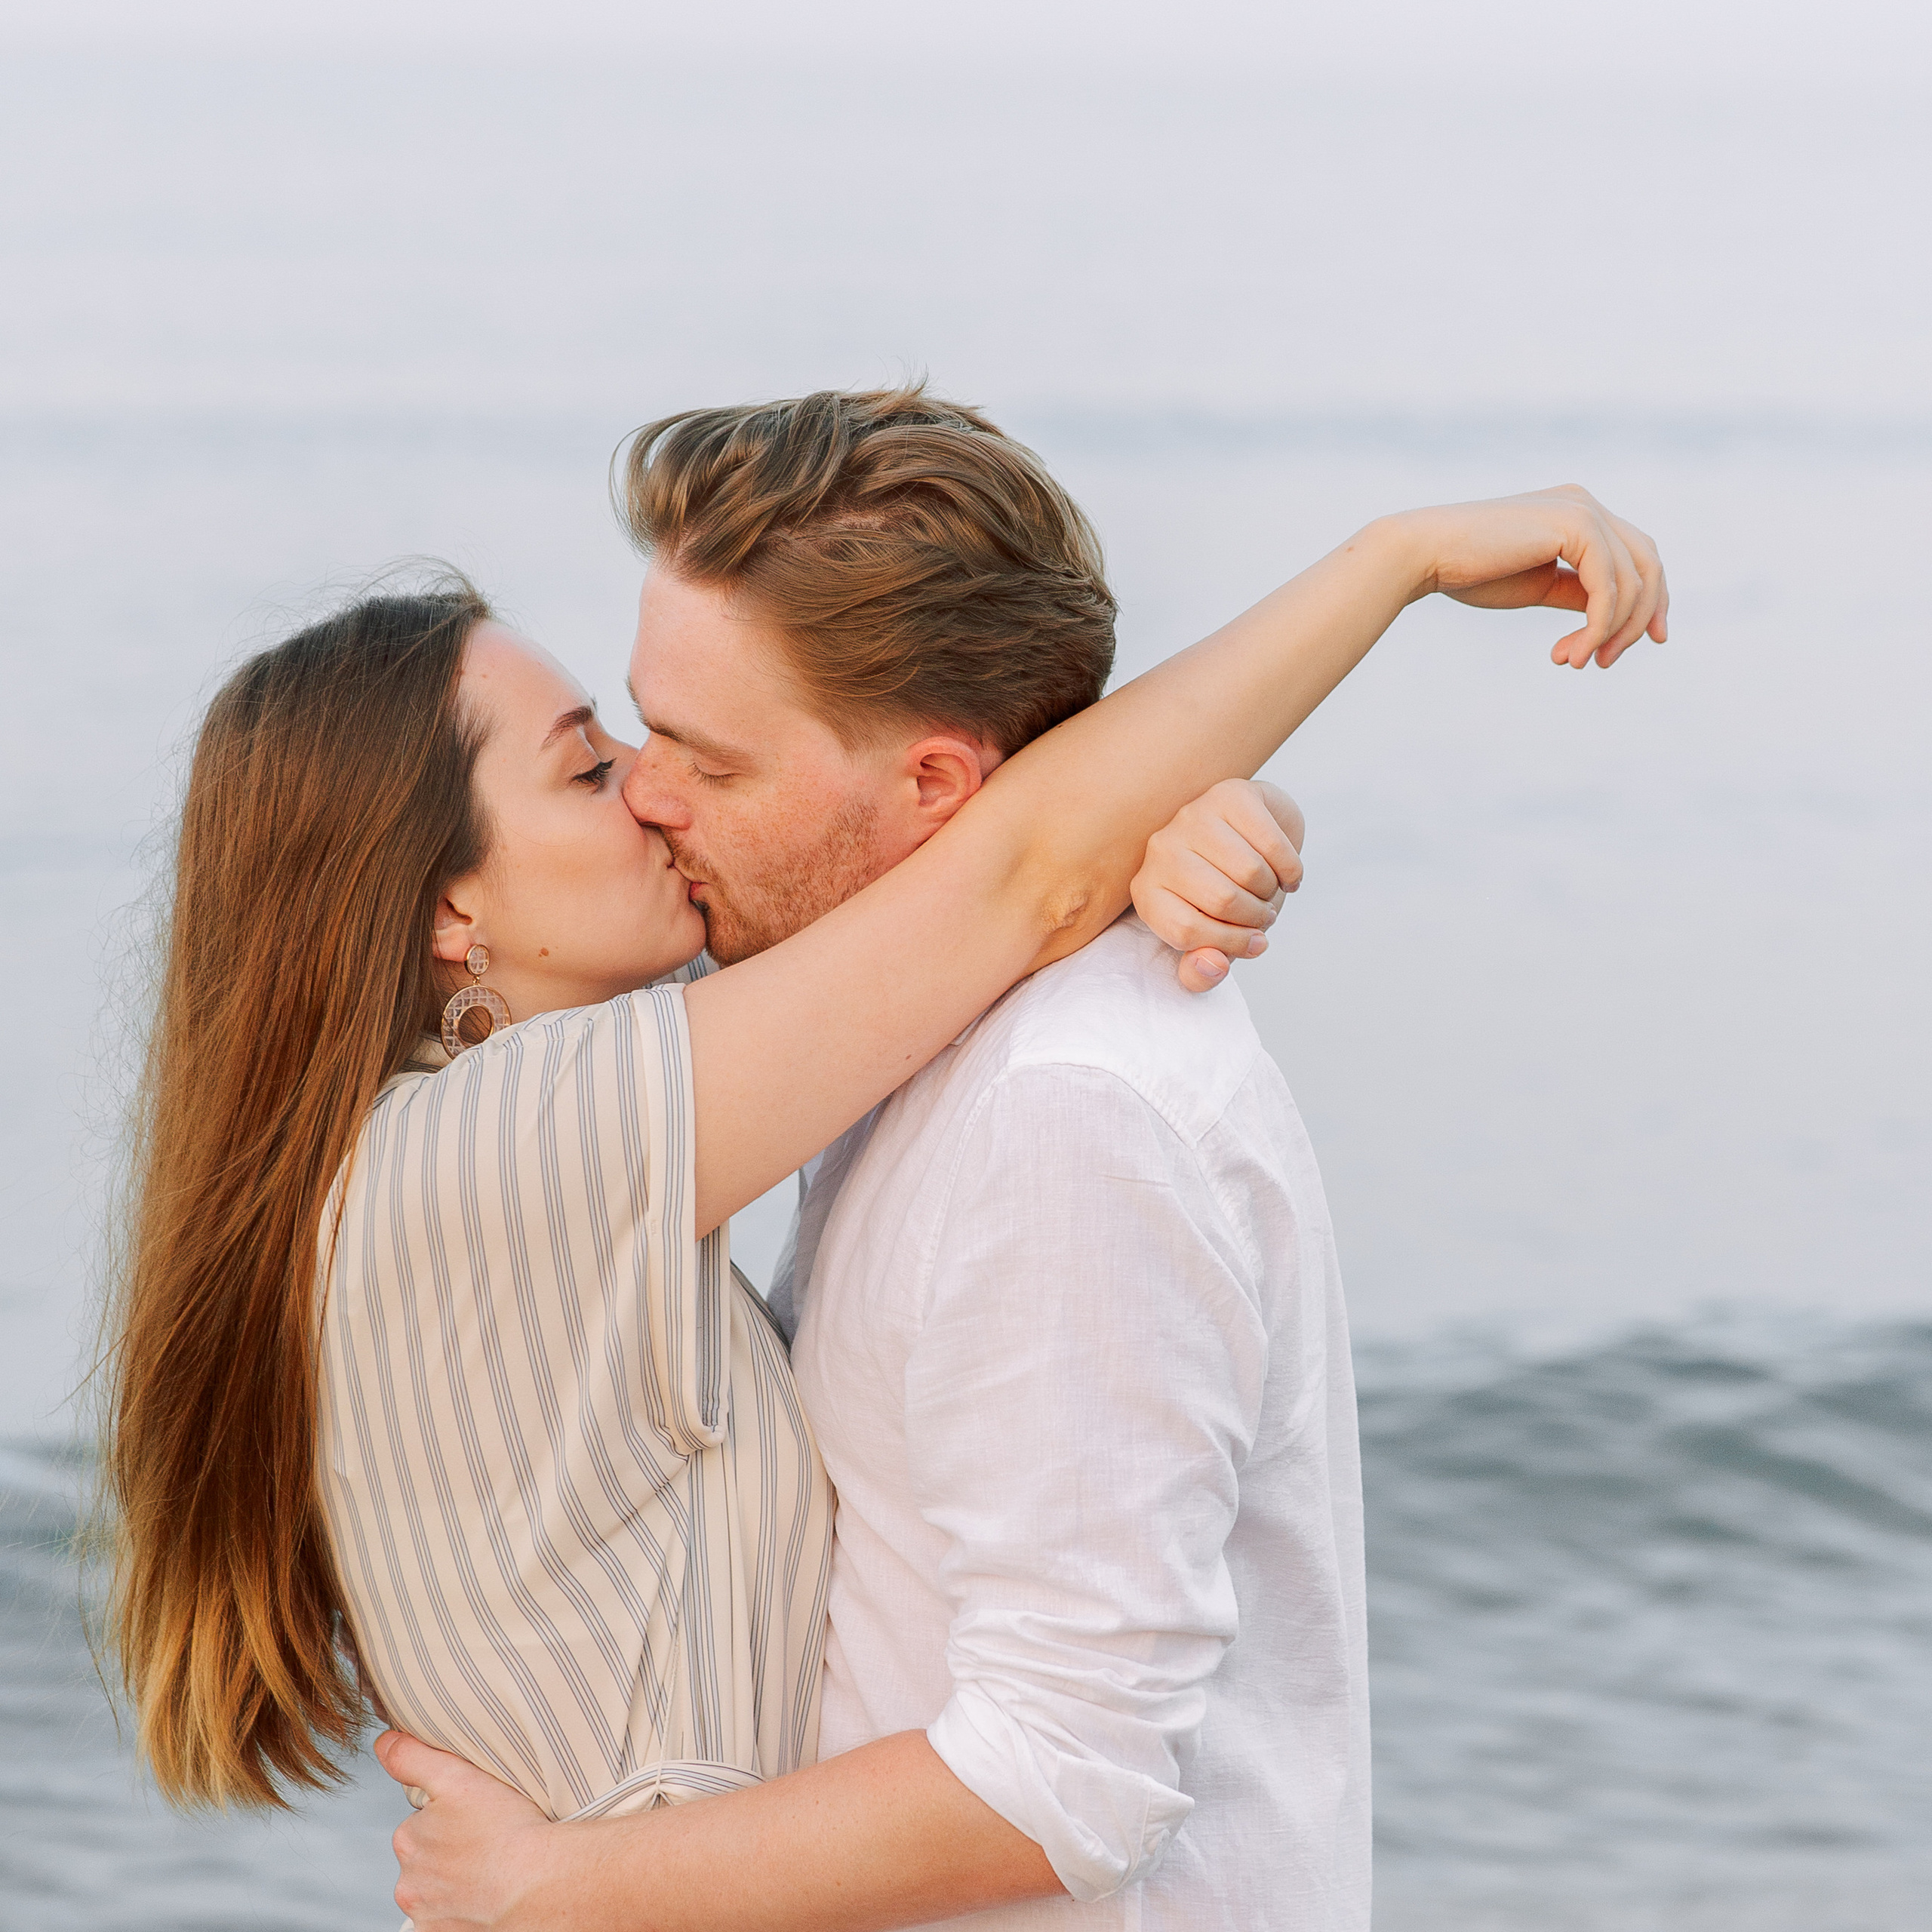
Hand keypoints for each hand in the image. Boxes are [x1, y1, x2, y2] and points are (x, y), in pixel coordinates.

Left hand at [376, 1730, 558, 1930]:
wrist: (539, 1886)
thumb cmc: (506, 1830)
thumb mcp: (456, 1777)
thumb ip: (412, 1757)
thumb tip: (383, 1742)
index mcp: (408, 1839)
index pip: (424, 1822)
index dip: (454, 1815)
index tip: (479, 1816)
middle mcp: (409, 1883)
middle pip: (430, 1858)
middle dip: (453, 1851)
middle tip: (490, 1841)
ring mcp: (428, 1915)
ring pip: (441, 1889)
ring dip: (460, 1881)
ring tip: (495, 1868)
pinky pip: (452, 1918)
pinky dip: (467, 1909)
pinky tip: (491, 1894)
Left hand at [1132, 778, 1304, 991]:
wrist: (1252, 836)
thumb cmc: (1228, 893)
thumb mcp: (1212, 940)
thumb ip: (1202, 970)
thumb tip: (1213, 966)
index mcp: (1147, 891)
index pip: (1187, 932)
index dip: (1228, 946)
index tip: (1251, 944)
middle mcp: (1160, 850)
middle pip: (1222, 900)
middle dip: (1257, 918)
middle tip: (1264, 913)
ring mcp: (1192, 816)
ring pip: (1249, 872)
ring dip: (1273, 891)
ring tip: (1269, 889)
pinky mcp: (1229, 794)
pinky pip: (1273, 844)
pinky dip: (1291, 868)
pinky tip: (1287, 872)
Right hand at [1396, 484, 1668, 667]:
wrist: (1425, 554)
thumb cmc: (1470, 572)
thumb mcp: (1538, 585)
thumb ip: (1577, 593)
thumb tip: (1611, 618)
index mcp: (1578, 513)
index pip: (1637, 556)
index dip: (1651, 600)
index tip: (1650, 640)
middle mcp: (1586, 504)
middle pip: (1648, 565)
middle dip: (1639, 619)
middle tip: (1608, 662)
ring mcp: (1584, 511)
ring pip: (1632, 582)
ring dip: (1610, 632)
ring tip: (1576, 662)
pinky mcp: (1576, 526)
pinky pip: (1608, 588)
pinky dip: (1597, 627)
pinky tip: (1572, 652)